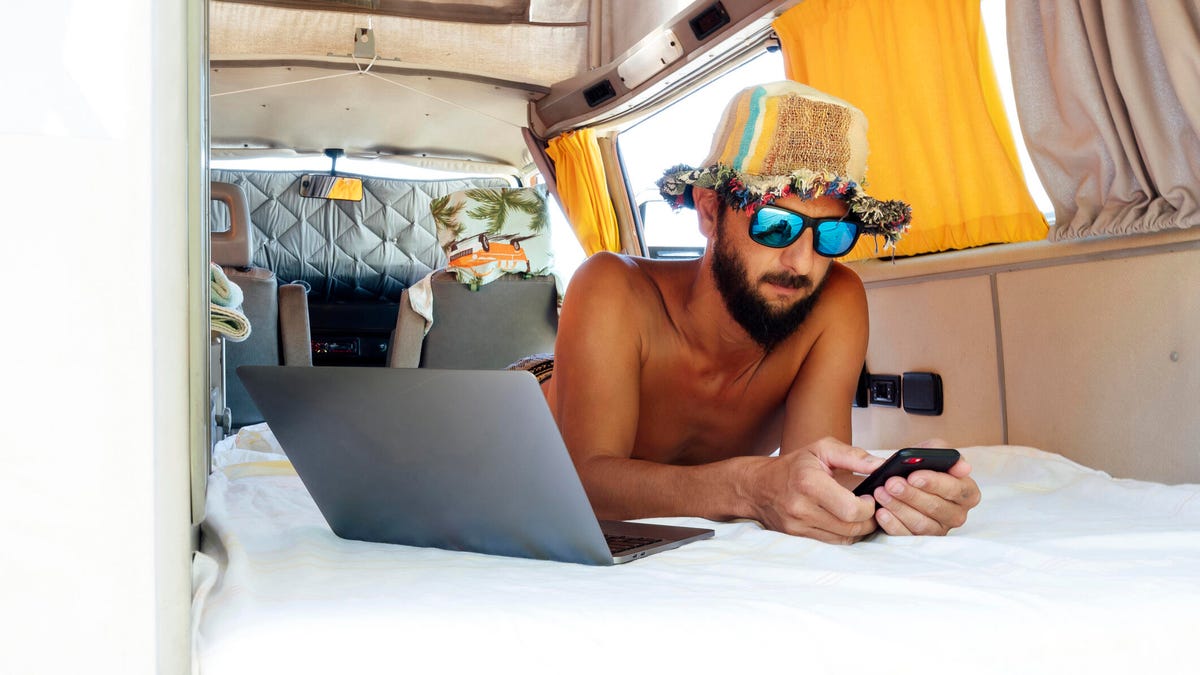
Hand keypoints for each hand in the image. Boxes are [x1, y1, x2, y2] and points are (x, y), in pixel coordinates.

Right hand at [749, 437, 884, 543]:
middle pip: (851, 527)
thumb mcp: (821, 449)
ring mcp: (797, 526)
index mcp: (809, 483)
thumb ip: (853, 455)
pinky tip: (845, 521)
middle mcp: (801, 508)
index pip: (851, 509)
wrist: (757, 486)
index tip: (870, 497)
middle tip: (870, 506)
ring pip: (843, 538)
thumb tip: (880, 466)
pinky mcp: (797, 537)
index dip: (869, 506)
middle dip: (868, 519)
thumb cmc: (793, 466)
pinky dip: (844, 534)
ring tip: (859, 513)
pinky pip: (832, 542)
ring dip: (858, 528)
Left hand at [871, 459, 980, 535]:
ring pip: (921, 523)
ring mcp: (938, 530)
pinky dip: (892, 524)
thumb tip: (963, 467)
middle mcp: (956, 514)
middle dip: (911, 494)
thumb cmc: (918, 465)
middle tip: (891, 483)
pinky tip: (881, 512)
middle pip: (936, 507)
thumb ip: (944, 452)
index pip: (956, 489)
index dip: (935, 482)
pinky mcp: (919, 540)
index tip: (913, 476)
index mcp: (966, 492)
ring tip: (880, 493)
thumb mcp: (928, 451)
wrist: (898, 480)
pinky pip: (907, 536)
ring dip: (898, 507)